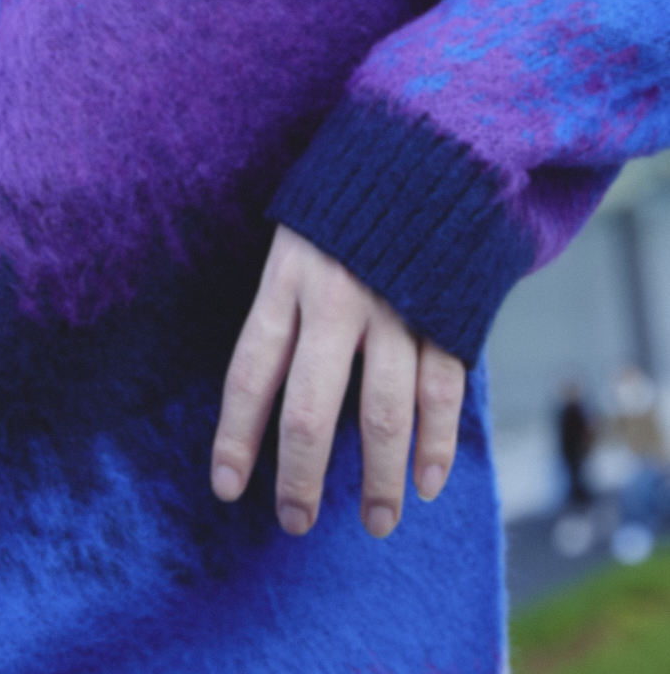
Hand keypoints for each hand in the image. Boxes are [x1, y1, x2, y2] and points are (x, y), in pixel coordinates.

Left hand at [211, 225, 465, 537]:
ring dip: (379, 481)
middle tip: (296, 522)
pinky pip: (442, 393)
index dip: (236, 437)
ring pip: (383, 416)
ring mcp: (396, 310)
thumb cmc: (342, 215)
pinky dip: (437, 446)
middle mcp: (336, 301)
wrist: (423, 150)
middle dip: (301, 477)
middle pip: (310, 409)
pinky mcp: (447, 315)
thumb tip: (267, 404)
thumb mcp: (294, 244)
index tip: (226, 488)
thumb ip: (284, 313)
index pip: (250, 373)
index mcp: (286, 281)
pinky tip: (426, 484)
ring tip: (376, 523)